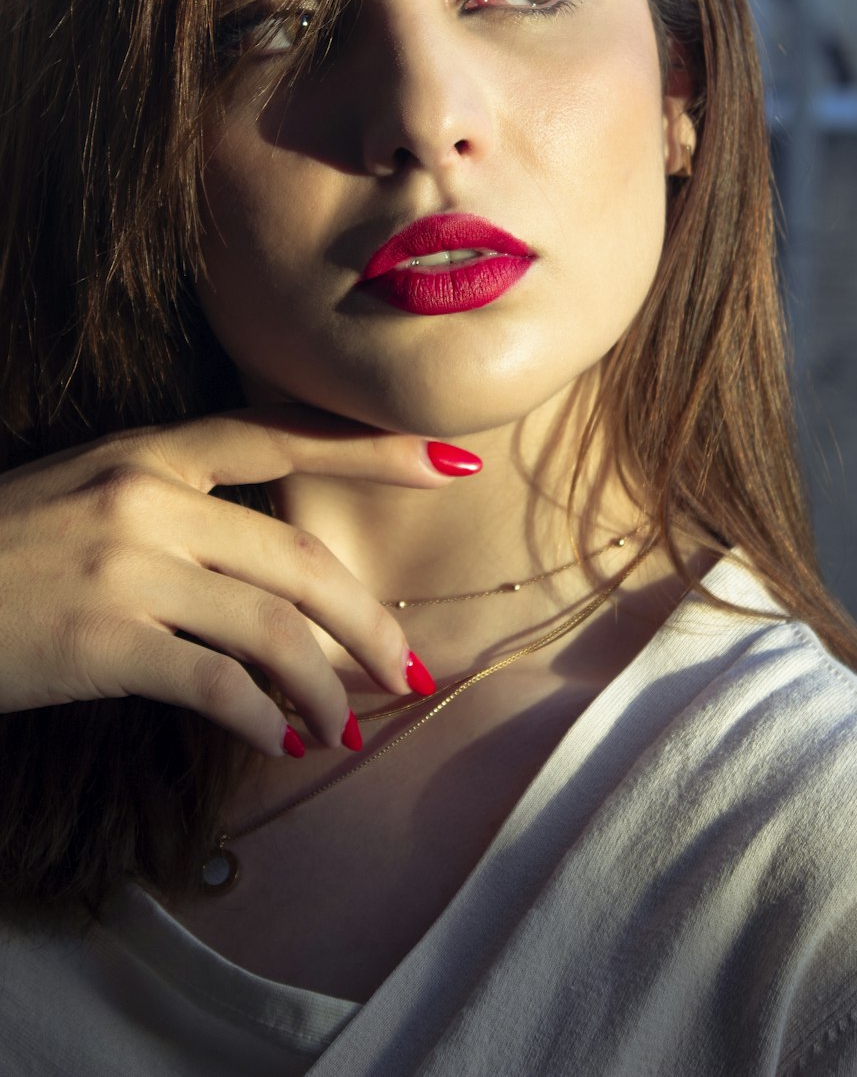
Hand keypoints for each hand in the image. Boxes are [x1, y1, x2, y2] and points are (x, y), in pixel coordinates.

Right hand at [0, 408, 474, 754]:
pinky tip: (279, 741)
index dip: (372, 449)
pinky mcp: (104, 640)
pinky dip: (261, 717)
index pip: (282, 434)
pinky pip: (216, 683)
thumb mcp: (86, 495)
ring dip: (323, 684)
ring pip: (273, 625)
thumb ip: (175, 510)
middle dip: (368, 620)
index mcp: (148, 451)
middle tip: (407, 666)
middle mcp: (148, 497)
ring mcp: (127, 566)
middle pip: (299, 557)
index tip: (451, 461)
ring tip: (346, 722)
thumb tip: (271, 579)